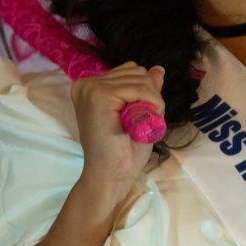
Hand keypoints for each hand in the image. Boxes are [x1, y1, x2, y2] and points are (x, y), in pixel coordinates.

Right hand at [69, 61, 165, 206]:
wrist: (111, 176)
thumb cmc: (124, 152)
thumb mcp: (140, 114)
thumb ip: (146, 90)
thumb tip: (159, 68)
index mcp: (91, 87)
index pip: (130, 71)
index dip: (145, 93)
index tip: (135, 119)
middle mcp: (86, 83)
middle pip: (137, 71)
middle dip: (150, 96)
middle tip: (139, 125)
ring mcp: (91, 88)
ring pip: (141, 78)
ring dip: (151, 103)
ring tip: (138, 126)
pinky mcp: (100, 96)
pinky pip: (141, 89)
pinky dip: (151, 106)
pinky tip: (140, 125)